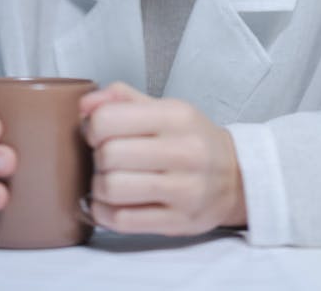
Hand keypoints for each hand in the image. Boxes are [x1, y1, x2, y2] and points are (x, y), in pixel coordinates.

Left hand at [79, 82, 246, 236]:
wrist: (235, 176)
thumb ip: (123, 99)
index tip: (98, 133)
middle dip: (97, 157)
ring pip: (112, 189)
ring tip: (108, 180)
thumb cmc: (192, 139)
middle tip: (105, 158)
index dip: (93, 127)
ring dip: (99, 186)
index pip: (109, 118)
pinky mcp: (178, 222)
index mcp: (176, 116)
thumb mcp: (166, 108)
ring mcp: (183, 190)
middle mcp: (184, 151)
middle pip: (108, 155)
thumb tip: (85, 105)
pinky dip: (103, 212)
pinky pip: (121, 221)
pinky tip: (110, 202)